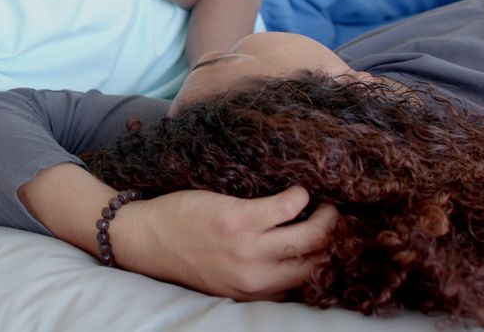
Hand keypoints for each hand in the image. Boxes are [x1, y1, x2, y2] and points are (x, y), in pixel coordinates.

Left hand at [118, 186, 337, 301]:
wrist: (146, 240)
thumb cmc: (187, 253)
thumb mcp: (227, 279)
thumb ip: (260, 276)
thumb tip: (294, 263)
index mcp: (257, 291)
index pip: (310, 281)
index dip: (329, 260)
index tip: (337, 243)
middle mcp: (257, 276)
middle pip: (318, 260)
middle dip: (335, 239)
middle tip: (335, 219)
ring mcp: (248, 248)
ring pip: (310, 235)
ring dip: (326, 217)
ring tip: (324, 204)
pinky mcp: (237, 220)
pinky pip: (285, 206)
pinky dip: (298, 196)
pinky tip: (296, 191)